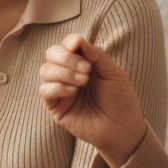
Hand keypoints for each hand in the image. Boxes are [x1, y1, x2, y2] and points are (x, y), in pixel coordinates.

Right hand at [38, 34, 147, 167]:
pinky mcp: (55, 106)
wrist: (122, 128)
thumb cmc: (120, 100)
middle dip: (66, 58)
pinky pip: (45, 90)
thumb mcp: (113, 72)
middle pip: (51, 53)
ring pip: (45, 70)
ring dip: (64, 72)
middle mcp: (68, 74)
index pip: (66, 45)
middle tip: (87, 69)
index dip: (69, 42)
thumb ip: (95, 54)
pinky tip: (74, 92)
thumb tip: (75, 39)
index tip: (77, 45)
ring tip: (83, 82)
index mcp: (82, 63)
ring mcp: (60, 90)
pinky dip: (58, 87)